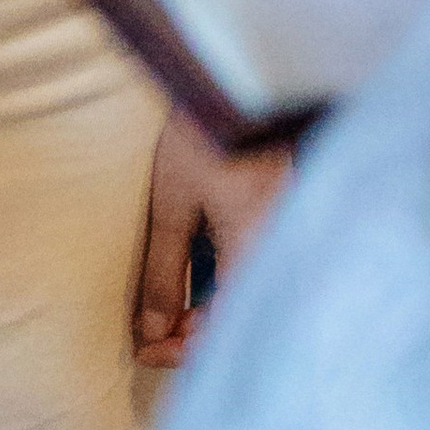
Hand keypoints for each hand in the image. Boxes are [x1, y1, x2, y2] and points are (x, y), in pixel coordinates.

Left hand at [132, 108, 292, 367]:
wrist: (245, 76)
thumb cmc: (206, 135)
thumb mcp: (172, 205)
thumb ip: (162, 274)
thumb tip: (151, 333)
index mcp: (254, 254)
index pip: (220, 332)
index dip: (178, 352)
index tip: (142, 351)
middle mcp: (278, 250)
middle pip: (242, 317)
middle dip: (196, 336)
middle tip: (153, 334)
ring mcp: (286, 231)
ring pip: (251, 295)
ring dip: (212, 312)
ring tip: (172, 311)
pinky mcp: (285, 212)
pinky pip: (258, 269)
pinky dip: (228, 285)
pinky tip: (204, 279)